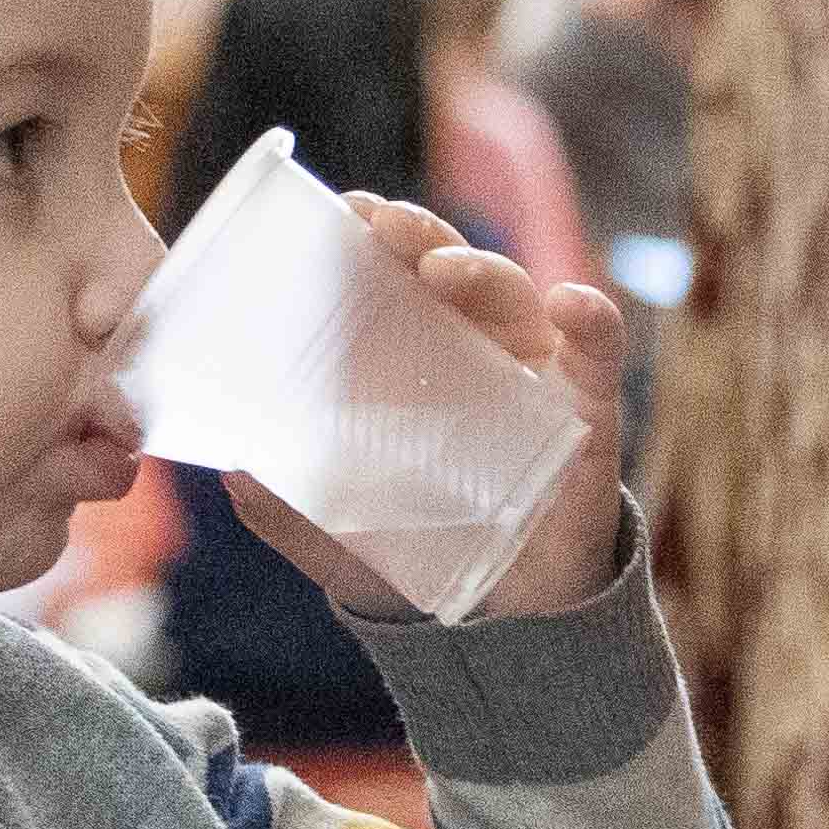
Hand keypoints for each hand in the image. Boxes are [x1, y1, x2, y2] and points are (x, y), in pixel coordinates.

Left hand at [238, 199, 632, 621]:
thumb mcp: (338, 539)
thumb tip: (232, 472)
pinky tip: (571, 306)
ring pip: (514, 298)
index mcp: (414, 362)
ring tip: (442, 269)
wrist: (507, 618)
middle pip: (451, 273)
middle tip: (381, 221)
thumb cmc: (422, 553)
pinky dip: (593, 326)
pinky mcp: (586, 417)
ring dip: (482, 270)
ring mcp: (533, 377)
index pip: (392, 282)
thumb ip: (286, 511)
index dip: (369, 239)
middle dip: (418, 236)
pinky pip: (597, 358)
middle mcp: (474, 352)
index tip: (343, 210)